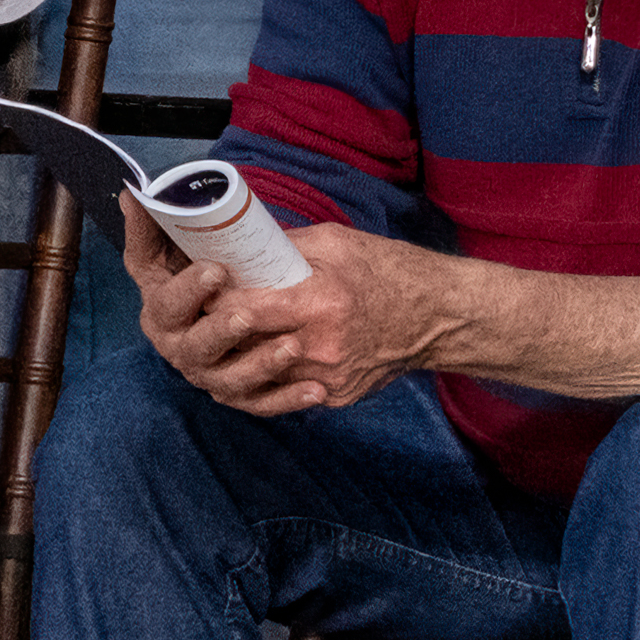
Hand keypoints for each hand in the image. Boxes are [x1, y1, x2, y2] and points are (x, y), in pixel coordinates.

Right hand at [124, 186, 325, 412]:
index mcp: (162, 309)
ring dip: (258, 365)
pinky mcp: (239, 395)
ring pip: (227, 380)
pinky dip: (288, 400)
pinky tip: (316, 389)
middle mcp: (179, 346)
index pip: (164, 301)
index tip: (215, 270)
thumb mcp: (188, 243)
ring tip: (291, 347)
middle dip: (219, 330)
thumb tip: (130, 193)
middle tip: (248, 316)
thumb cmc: (212, 268)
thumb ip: (163, 222)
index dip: (186, 290)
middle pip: (191, 346)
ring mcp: (209, 374)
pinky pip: (261, 405)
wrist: (244, 306)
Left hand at [126, 192, 440, 412]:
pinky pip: (284, 391)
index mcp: (319, 302)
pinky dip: (266, 376)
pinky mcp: (334, 396)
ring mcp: (327, 379)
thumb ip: (281, 249)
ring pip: (257, 377)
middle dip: (217, 332)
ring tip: (223, 338)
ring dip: (236, 358)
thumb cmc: (388, 271)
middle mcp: (321, 347)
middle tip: (201, 316)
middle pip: (243, 348)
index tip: (200, 292)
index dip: (212, 303)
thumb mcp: (335, 243)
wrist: (439, 316)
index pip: (242, 311)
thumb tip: (236, 248)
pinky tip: (255, 358)